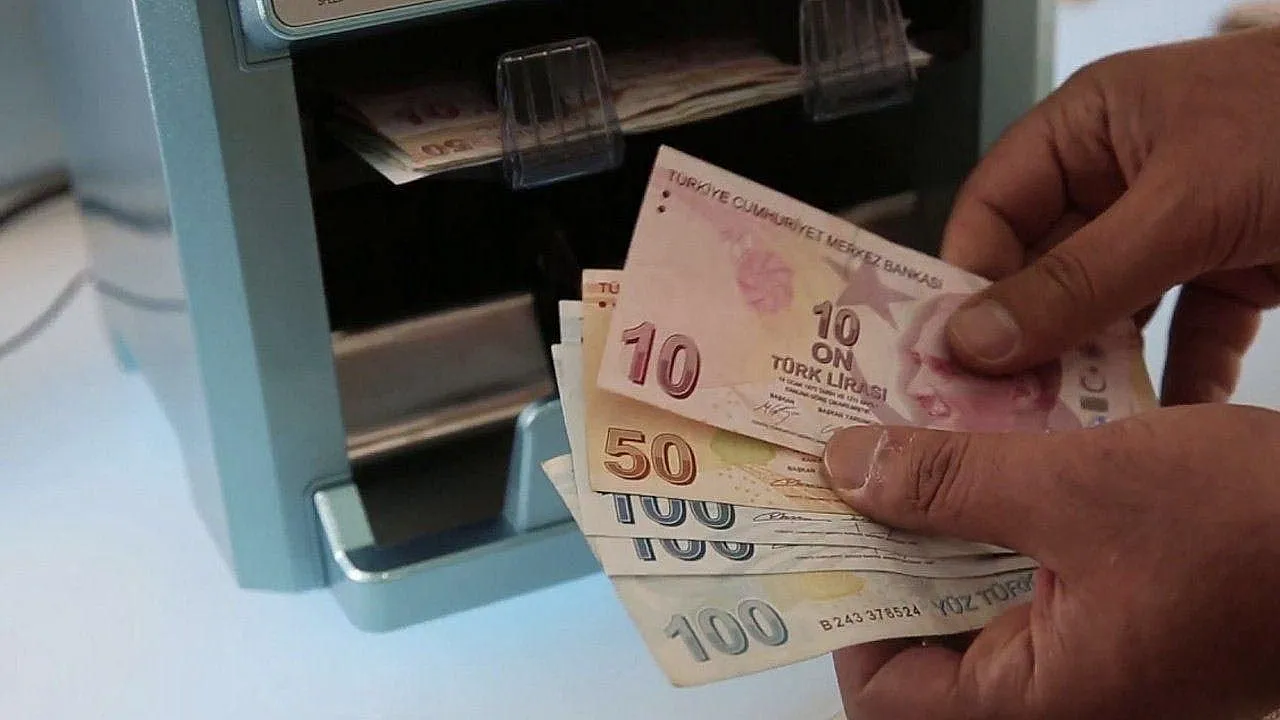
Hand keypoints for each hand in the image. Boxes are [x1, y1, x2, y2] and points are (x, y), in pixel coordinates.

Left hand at [823, 404, 1279, 719]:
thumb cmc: (1262, 533)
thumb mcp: (1080, 488)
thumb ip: (951, 481)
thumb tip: (847, 471)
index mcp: (1040, 702)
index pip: (884, 687)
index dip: (838, 606)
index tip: (812, 528)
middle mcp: (1060, 696)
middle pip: (924, 631)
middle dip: (884, 545)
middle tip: (845, 465)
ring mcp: (1094, 659)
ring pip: (976, 592)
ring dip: (940, 519)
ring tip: (901, 441)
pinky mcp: (1121, 615)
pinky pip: (1030, 570)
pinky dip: (999, 514)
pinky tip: (984, 448)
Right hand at [939, 27, 1279, 404]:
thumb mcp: (1184, 203)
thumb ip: (1077, 280)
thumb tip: (972, 341)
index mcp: (1089, 128)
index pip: (993, 208)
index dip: (965, 280)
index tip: (948, 360)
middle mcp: (1119, 176)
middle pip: (1044, 268)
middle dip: (1027, 340)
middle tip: (999, 415)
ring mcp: (1177, 225)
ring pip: (1109, 309)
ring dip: (1095, 370)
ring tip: (1067, 435)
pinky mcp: (1233, 268)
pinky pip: (1187, 333)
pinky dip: (1180, 380)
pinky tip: (1168, 432)